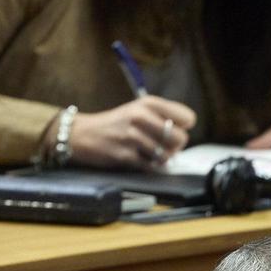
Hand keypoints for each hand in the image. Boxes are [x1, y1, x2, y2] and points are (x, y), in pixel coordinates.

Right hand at [65, 96, 196, 169]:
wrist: (83, 134)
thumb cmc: (116, 123)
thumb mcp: (139, 109)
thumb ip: (162, 116)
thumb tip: (184, 134)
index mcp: (149, 103)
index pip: (187, 118)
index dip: (184, 128)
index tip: (173, 130)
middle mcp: (141, 117)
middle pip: (181, 138)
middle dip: (176, 147)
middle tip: (164, 146)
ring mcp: (132, 136)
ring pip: (167, 155)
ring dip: (162, 159)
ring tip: (151, 154)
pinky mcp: (125, 155)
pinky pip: (151, 166)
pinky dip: (151, 167)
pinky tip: (142, 160)